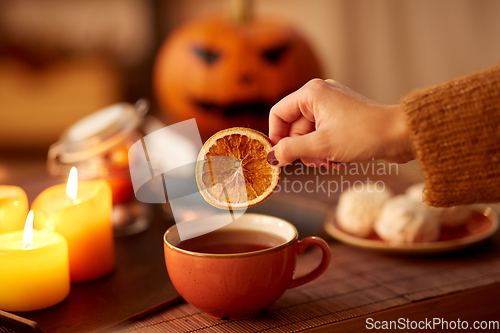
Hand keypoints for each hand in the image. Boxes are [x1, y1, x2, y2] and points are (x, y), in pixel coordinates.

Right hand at [268, 79, 414, 167]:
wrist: (401, 134)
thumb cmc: (364, 135)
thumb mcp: (322, 146)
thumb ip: (292, 150)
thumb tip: (271, 156)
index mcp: (311, 93)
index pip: (278, 114)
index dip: (276, 137)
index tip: (280, 157)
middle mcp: (319, 94)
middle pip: (293, 126)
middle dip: (302, 148)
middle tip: (316, 161)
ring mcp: (331, 105)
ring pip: (308, 133)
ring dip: (315, 152)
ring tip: (330, 161)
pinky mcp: (341, 116)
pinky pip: (322, 133)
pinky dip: (325, 148)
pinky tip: (337, 159)